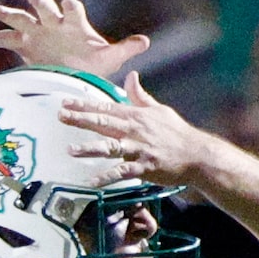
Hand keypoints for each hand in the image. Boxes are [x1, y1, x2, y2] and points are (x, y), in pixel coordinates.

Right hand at [0, 0, 150, 76]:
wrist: (75, 75)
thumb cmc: (93, 65)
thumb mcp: (109, 59)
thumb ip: (124, 49)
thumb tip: (145, 41)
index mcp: (74, 24)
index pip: (72, 9)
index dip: (71, 7)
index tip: (70, 6)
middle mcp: (54, 23)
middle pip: (45, 6)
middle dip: (41, 3)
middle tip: (35, 0)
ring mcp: (37, 33)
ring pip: (22, 18)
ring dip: (10, 14)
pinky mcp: (25, 46)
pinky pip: (6, 39)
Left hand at [56, 72, 206, 188]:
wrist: (197, 155)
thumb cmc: (177, 133)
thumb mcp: (159, 109)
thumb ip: (140, 95)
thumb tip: (130, 76)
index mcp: (136, 116)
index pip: (106, 107)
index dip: (85, 104)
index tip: (66, 102)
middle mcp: (135, 130)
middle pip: (104, 123)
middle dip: (81, 119)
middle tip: (61, 116)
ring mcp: (139, 149)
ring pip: (110, 147)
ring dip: (89, 148)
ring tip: (71, 150)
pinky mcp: (144, 167)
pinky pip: (122, 172)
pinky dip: (107, 177)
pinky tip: (92, 181)